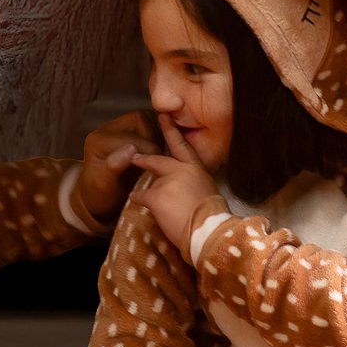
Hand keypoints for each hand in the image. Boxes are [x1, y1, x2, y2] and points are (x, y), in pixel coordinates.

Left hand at [77, 111, 161, 222]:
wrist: (98, 198)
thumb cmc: (100, 194)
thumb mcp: (103, 185)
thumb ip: (113, 166)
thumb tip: (130, 149)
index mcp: (99, 140)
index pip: (131, 136)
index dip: (148, 148)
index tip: (157, 163)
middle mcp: (107, 130)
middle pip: (139, 119)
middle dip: (153, 136)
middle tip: (161, 154)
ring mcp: (118, 129)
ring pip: (146, 119)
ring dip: (157, 133)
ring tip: (162, 152)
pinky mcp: (127, 132)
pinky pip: (148, 124)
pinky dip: (157, 134)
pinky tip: (161, 151)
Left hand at [127, 116, 219, 252]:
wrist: (208, 230)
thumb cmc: (211, 217)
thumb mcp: (208, 191)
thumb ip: (193, 182)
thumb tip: (182, 185)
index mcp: (197, 169)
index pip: (183, 147)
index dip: (172, 131)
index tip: (164, 116)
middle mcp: (182, 170)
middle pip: (161, 161)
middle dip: (147, 158)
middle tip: (135, 155)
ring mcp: (169, 181)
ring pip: (152, 183)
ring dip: (149, 191)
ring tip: (142, 195)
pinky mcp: (158, 195)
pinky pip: (142, 195)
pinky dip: (138, 198)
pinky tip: (134, 198)